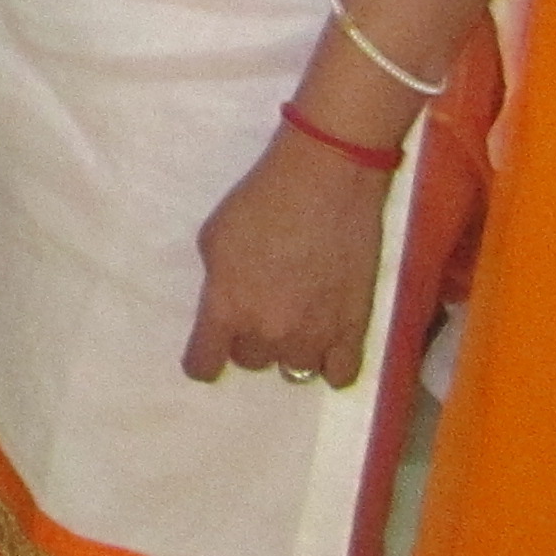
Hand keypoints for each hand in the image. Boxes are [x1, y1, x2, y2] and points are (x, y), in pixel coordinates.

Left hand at [181, 134, 395, 389]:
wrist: (326, 180)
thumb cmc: (262, 199)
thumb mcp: (214, 237)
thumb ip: (217, 283)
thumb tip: (226, 304)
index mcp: (226, 308)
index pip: (204, 364)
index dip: (202, 360)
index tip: (207, 352)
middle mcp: (267, 332)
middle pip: (250, 360)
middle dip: (250, 337)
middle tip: (261, 304)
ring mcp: (314, 335)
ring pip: (293, 369)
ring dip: (290, 348)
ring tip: (297, 316)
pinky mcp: (354, 329)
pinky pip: (340, 375)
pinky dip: (331, 363)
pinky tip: (327, 343)